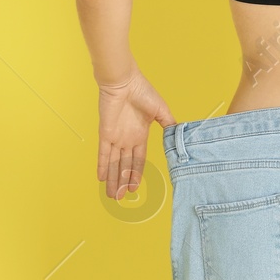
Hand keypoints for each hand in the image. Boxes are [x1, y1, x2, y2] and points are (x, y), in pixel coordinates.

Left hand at [96, 66, 175, 199]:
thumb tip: (178, 137)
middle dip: (122, 182)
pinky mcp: (105, 133)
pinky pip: (103, 154)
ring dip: (112, 179)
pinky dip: (102, 166)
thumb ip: (168, 124)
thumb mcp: (161, 110)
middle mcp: (127, 139)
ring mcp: (116, 137)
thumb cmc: (143, 91)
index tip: (134, 188)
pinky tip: (100, 178)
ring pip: (114, 164)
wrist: (124, 81)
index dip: (136, 174)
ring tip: (112, 195)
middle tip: (120, 197)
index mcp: (140, 135)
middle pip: (124, 166)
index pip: (138, 160)